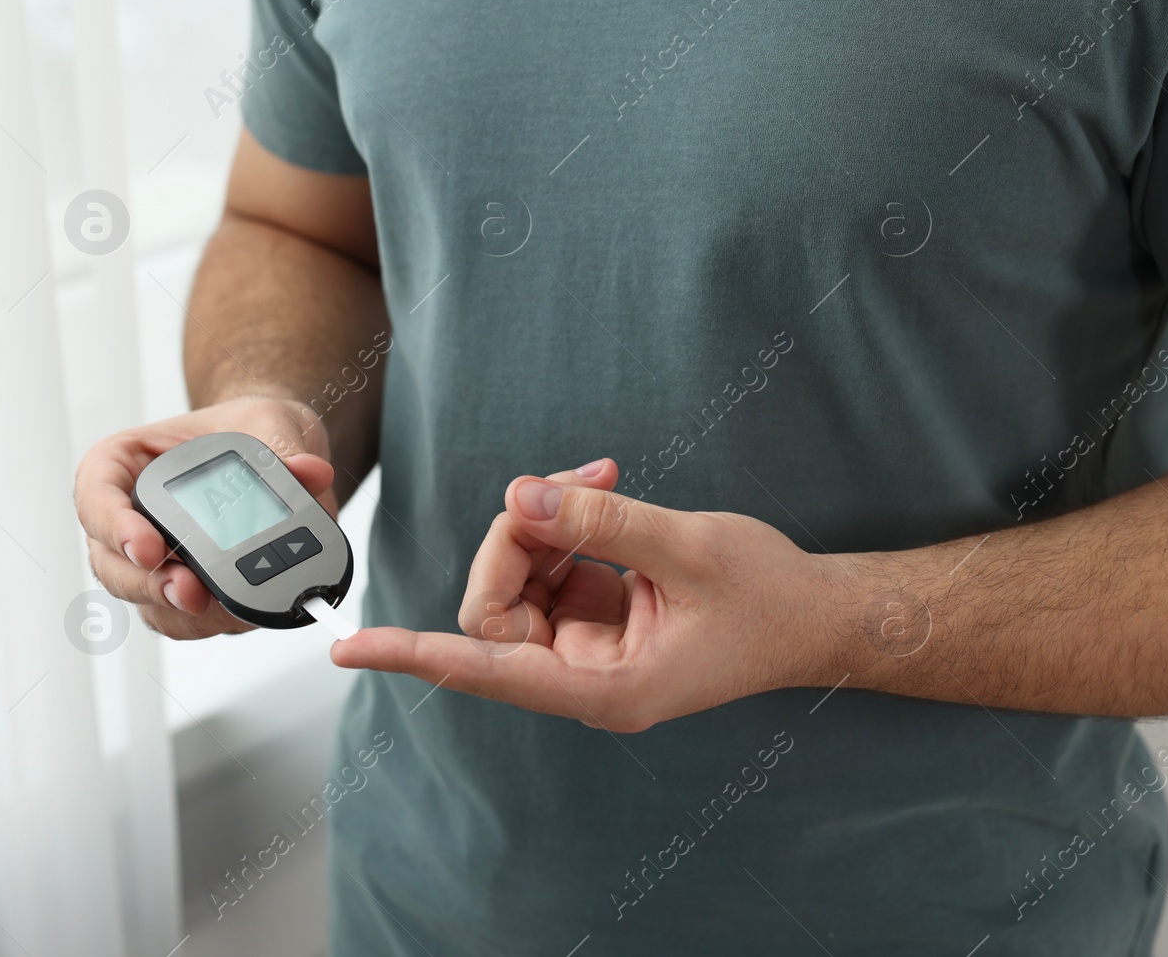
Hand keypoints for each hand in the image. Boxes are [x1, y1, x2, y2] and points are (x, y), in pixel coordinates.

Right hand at [74, 395, 335, 638]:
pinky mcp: (185, 588)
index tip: (150, 548)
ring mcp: (154, 559)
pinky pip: (182, 620)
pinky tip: (241, 613)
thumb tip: (311, 472)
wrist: (276, 453)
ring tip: (224, 606)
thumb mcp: (267, 419)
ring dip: (180, 611)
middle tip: (190, 592)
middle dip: (149, 585)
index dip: (114, 527)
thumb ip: (282, 443)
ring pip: (144, 600)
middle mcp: (129, 516)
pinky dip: (209, 622)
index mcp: (125, 463)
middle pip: (111, 563)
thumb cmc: (250, 427)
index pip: (96, 495)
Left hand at [332, 458, 831, 730]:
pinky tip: (605, 494)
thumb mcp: (690, 548)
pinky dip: (568, 526)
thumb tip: (523, 494)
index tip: (352, 645)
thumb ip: (605, 522)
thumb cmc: (767, 597)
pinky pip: (552, 568)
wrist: (815, 614)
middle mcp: (586, 676)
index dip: (417, 652)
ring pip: (520, 583)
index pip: (489, 669)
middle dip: (518, 537)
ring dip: (546, 522)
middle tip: (570, 483)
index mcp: (607, 689)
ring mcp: (589, 647)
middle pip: (497, 610)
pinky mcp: (599, 616)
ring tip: (603, 478)